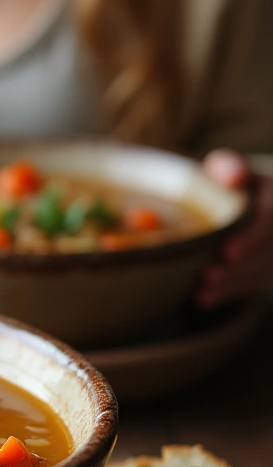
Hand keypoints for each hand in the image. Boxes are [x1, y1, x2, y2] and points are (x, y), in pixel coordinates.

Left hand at [198, 148, 272, 306]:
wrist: (259, 204)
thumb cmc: (235, 183)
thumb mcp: (235, 168)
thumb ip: (230, 166)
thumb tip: (231, 174)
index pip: (269, 220)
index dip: (249, 238)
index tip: (225, 253)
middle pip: (268, 253)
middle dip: (238, 268)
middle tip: (205, 277)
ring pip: (264, 272)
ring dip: (232, 285)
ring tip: (200, 292)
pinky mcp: (271, 268)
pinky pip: (257, 283)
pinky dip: (231, 292)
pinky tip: (204, 300)